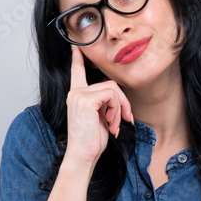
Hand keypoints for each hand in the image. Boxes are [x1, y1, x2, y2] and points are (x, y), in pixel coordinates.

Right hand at [66, 44, 133, 168]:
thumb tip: (116, 97)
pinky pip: (111, 95)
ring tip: (115, 125)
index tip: (76, 44)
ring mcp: (79, 95)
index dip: (78, 57)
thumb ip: (104, 103)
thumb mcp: (99, 118)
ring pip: (113, 89)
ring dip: (120, 108)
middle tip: (125, 120)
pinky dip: (117, 109)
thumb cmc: (91, 141)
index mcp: (76, 95)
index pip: (77, 71)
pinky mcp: (86, 99)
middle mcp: (75, 92)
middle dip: (123, 102)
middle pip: (110, 84)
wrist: (82, 156)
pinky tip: (110, 123)